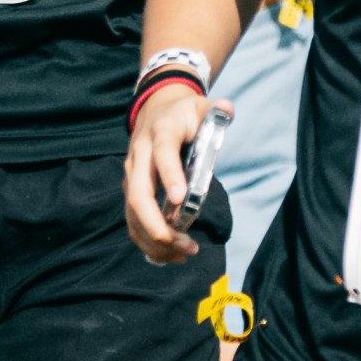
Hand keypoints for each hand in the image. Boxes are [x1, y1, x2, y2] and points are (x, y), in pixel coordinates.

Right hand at [122, 84, 210, 264]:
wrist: (155, 110)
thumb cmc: (183, 114)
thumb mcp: (201, 106)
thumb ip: (216, 110)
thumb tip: (228, 110)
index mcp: (160, 132)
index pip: (162, 152)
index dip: (170, 174)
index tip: (181, 200)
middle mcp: (139, 156)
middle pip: (138, 193)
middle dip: (157, 224)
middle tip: (185, 244)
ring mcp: (131, 176)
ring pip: (133, 214)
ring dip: (155, 240)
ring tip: (185, 253)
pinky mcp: (131, 191)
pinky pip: (133, 222)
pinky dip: (149, 243)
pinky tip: (172, 254)